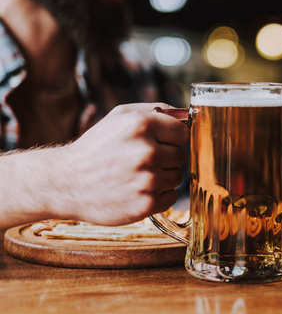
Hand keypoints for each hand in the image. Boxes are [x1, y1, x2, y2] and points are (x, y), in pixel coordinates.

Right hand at [56, 103, 188, 224]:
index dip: (172, 138)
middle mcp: (146, 152)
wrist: (65, 183)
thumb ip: (153, 109)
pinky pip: (170, 197)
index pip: (183, 132)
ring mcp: (147, 180)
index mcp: (141, 126)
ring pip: (177, 177)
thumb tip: (185, 114)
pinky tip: (137, 190)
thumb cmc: (95, 148)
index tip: (161, 142)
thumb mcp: (118, 116)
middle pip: (180, 156)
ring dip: (162, 177)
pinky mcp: (146, 204)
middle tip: (142, 161)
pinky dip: (157, 195)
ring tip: (137, 176)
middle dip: (166, 158)